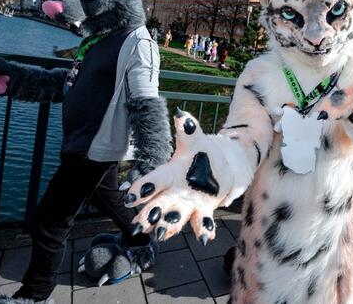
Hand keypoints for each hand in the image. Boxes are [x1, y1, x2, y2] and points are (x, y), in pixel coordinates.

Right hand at [123, 110, 230, 243]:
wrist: (223, 167)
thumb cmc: (202, 153)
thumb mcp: (196, 140)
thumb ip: (188, 130)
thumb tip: (181, 114)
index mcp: (169, 174)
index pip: (153, 181)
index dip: (141, 189)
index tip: (129, 196)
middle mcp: (174, 192)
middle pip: (158, 205)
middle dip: (148, 214)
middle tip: (139, 225)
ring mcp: (187, 204)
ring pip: (175, 218)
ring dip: (169, 226)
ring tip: (163, 234)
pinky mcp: (203, 211)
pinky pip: (202, 223)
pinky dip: (203, 230)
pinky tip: (205, 237)